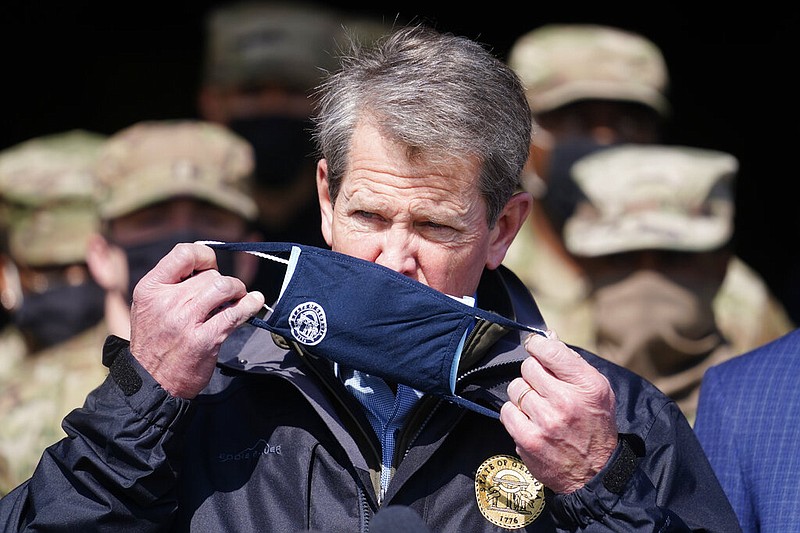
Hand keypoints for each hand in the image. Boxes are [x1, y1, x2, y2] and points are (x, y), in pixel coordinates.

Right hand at [129, 242, 264, 397]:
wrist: (151, 383)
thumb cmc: (155, 343)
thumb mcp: (149, 307)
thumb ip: (171, 284)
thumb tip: (206, 265)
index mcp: (150, 289)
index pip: (183, 253)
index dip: (204, 256)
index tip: (211, 266)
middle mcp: (166, 302)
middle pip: (210, 275)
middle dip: (223, 283)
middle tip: (225, 296)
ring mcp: (186, 320)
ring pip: (224, 287)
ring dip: (237, 291)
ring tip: (238, 298)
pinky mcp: (205, 339)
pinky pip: (236, 312)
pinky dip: (250, 304)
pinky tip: (254, 302)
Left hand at [499, 331, 617, 493]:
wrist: (595, 473)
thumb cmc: (594, 425)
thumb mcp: (596, 390)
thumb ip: (571, 362)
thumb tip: (547, 336)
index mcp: (587, 385)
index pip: (551, 351)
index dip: (537, 345)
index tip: (534, 347)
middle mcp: (567, 401)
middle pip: (528, 367)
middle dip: (532, 374)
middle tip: (542, 387)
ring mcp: (546, 421)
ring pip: (515, 388)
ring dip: (523, 395)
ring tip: (538, 407)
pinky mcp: (528, 439)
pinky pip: (506, 411)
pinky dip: (514, 414)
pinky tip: (528, 421)